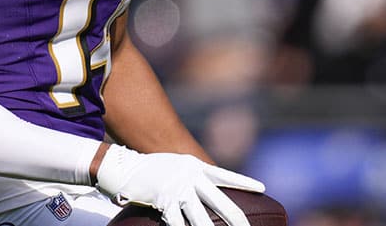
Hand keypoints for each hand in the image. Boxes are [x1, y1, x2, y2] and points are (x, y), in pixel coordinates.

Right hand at [95, 145, 264, 225]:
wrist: (123, 167)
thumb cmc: (150, 169)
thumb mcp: (176, 165)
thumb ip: (192, 175)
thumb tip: (207, 188)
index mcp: (195, 166)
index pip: (225, 175)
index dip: (244, 182)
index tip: (262, 188)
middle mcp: (190, 176)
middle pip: (221, 202)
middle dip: (236, 219)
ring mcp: (177, 190)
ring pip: (201, 218)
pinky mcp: (163, 201)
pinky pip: (178, 222)